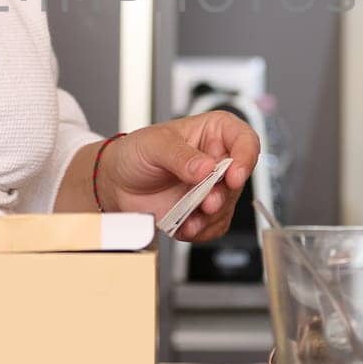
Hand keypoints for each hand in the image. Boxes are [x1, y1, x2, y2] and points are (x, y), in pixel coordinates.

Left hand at [97, 111, 260, 241]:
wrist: (116, 182)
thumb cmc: (135, 153)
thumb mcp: (154, 145)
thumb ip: (180, 156)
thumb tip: (206, 167)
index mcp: (213, 133)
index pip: (245, 140)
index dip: (245, 158)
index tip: (233, 175)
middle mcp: (217, 160)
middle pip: (238, 179)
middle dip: (222, 195)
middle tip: (205, 203)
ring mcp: (212, 187)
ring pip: (228, 206)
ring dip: (210, 216)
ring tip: (189, 218)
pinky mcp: (203, 211)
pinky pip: (215, 226)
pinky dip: (201, 230)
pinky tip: (185, 226)